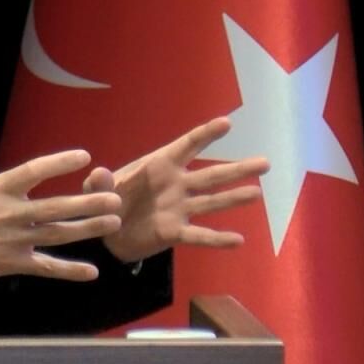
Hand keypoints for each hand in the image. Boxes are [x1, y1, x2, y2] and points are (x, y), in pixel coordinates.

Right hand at [0, 149, 122, 293]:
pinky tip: (91, 271)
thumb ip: (1, 191)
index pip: (34, 170)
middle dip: (89, 202)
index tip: (84, 155)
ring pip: (58, 233)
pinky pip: (46, 267)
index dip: (60, 162)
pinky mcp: (11, 264)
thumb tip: (24, 185)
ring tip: (113, 222)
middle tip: (115, 197)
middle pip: (57, 206)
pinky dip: (70, 270)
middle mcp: (9, 213)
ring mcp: (12, 240)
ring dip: (88, 228)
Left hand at [83, 117, 268, 262]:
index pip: (186, 146)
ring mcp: (179, 209)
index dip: (205, 135)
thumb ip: (100, 181)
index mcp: (159, 165)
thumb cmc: (106, 199)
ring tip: (258, 193)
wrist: (106, 233)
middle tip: (265, 162)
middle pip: (211, 175)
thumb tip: (100, 173)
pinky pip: (199, 236)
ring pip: (212, 202)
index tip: (227, 123)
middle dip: (237, 169)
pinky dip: (218, 239)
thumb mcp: (97, 188)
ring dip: (234, 198)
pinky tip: (238, 240)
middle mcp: (176, 184)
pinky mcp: (175, 232)